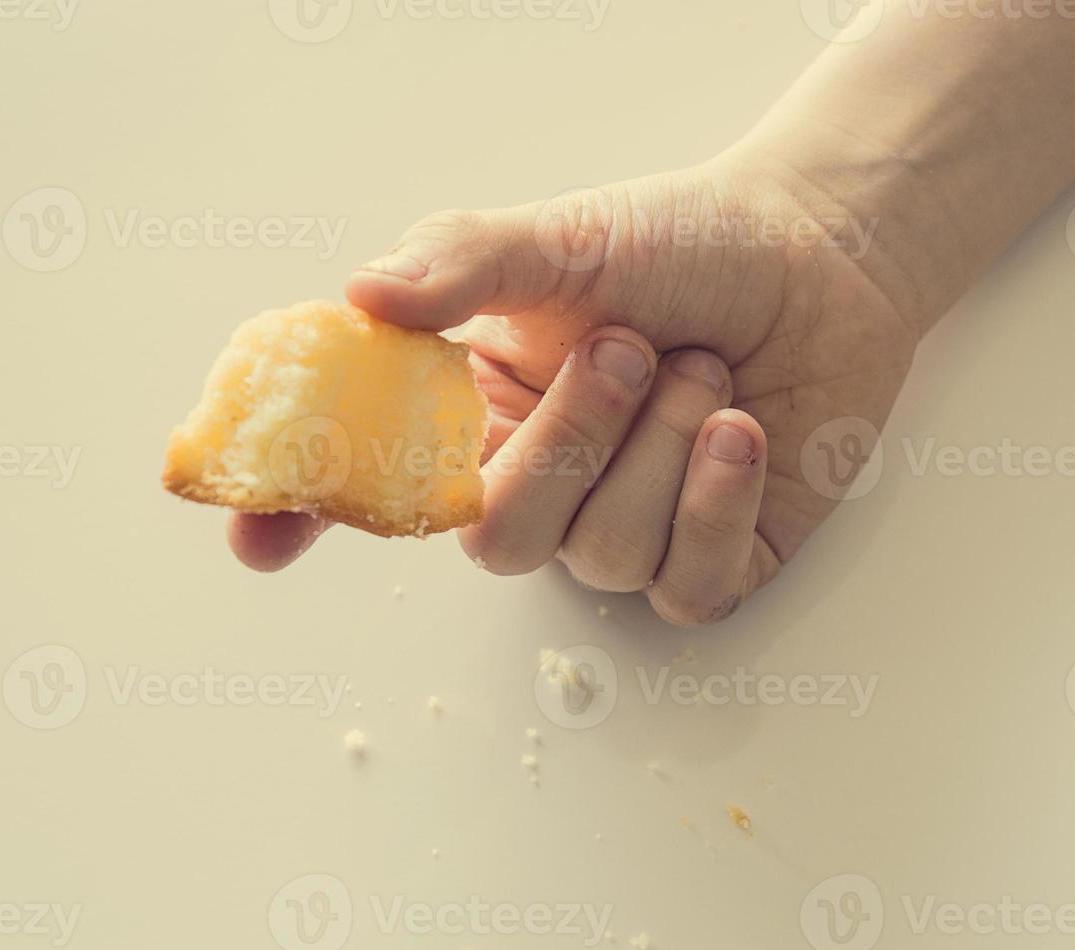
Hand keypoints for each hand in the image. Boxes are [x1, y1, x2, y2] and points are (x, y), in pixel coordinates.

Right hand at [229, 158, 916, 624]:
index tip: (258, 536)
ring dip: (663, 444)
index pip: (377, 486)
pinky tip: (743, 432)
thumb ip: (462, 263)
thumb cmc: (683, 246)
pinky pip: (688, 585)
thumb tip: (362, 296)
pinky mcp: (711, 564)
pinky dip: (718, 501)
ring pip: (605, 554)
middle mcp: (544, 485)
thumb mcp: (564, 239)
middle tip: (627, 347)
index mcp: (482, 416)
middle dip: (570, 443)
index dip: (309, 516)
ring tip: (705, 367)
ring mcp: (626, 533)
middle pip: (500, 539)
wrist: (817, 259)